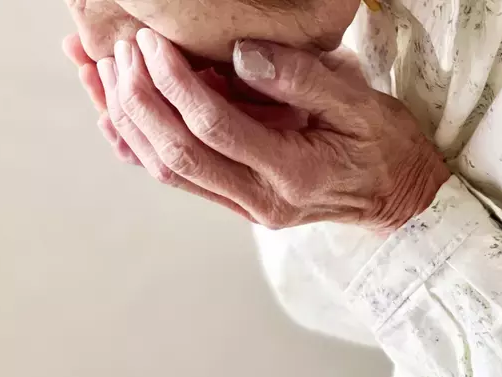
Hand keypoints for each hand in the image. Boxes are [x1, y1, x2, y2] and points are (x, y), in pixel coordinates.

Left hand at [94, 29, 449, 232]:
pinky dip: (144, 150)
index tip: (154, 44)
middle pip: (180, 153)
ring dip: (131, 124)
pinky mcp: (241, 205)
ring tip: (103, 80)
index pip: (217, 126)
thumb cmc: (386, 149)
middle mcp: (263, 199)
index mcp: (295, 171)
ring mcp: (248, 207)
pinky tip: (118, 122)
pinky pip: (181, 181)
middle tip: (121, 54)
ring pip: (170, 170)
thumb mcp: (362, 105)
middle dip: (141, 100)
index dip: (177, 82)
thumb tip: (241, 54)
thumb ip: (303, 79)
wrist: (398, 200)